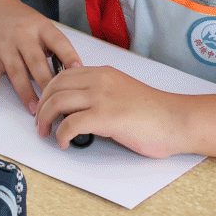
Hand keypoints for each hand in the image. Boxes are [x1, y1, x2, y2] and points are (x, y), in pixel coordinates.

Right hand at [0, 5, 80, 113]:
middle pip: (36, 61)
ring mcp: (5, 46)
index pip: (57, 41)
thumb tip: (72, 75)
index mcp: (40, 27)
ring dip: (25, 91)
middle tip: (57, 102)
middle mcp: (22, 35)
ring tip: (35, 109)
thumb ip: (55, 46)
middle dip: (46, 82)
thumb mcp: (42, 26)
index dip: (69, 55)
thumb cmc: (24, 22)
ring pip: (16, 71)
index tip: (79, 70)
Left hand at [35, 64, 189, 157]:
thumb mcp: (122, 91)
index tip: (44, 105)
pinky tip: (63, 143)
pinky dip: (61, 134)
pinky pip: (71, 124)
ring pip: (58, 102)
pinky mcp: (106, 117)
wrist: (176, 119)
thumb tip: (80, 107)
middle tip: (39, 122)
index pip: (62, 75)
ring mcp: (102, 97)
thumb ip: (101, 92)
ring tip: (45, 133)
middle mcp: (99, 80)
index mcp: (102, 72)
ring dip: (46, 119)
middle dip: (41, 105)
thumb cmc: (153, 112)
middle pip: (55, 86)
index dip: (48, 91)